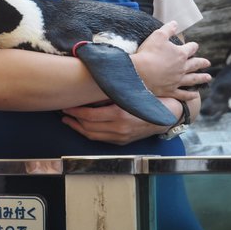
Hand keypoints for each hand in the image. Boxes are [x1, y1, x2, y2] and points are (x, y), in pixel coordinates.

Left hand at [61, 98, 183, 144]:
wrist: (168, 114)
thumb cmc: (149, 98)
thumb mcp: (130, 92)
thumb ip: (111, 92)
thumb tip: (90, 88)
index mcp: (120, 115)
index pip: (89, 116)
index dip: (75, 111)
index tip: (66, 105)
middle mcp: (119, 129)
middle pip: (87, 127)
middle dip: (72, 120)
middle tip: (62, 112)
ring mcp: (121, 137)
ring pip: (92, 135)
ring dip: (78, 128)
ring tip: (67, 120)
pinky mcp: (123, 141)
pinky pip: (101, 139)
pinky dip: (89, 133)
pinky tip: (82, 127)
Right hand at [131, 21, 210, 101]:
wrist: (138, 72)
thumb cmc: (147, 52)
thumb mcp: (157, 35)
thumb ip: (168, 29)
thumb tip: (175, 23)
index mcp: (180, 54)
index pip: (191, 48)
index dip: (192, 46)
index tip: (194, 46)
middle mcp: (182, 68)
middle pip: (195, 64)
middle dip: (202, 63)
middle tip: (207, 63)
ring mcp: (177, 80)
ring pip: (193, 79)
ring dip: (201, 78)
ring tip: (208, 77)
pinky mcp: (170, 90)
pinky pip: (183, 94)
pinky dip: (190, 95)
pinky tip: (195, 95)